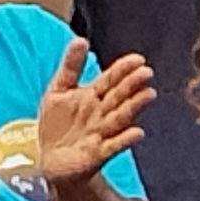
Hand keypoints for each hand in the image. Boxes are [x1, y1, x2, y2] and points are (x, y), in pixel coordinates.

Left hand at [31, 37, 150, 189]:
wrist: (50, 161)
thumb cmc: (58, 125)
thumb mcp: (59, 90)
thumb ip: (71, 66)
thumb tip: (80, 39)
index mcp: (93, 96)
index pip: (111, 79)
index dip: (123, 69)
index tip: (138, 59)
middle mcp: (101, 113)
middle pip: (118, 96)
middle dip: (132, 85)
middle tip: (146, 72)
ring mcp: (101, 133)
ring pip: (120, 117)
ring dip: (134, 106)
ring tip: (148, 95)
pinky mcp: (97, 154)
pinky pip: (113, 146)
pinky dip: (125, 139)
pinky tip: (137, 132)